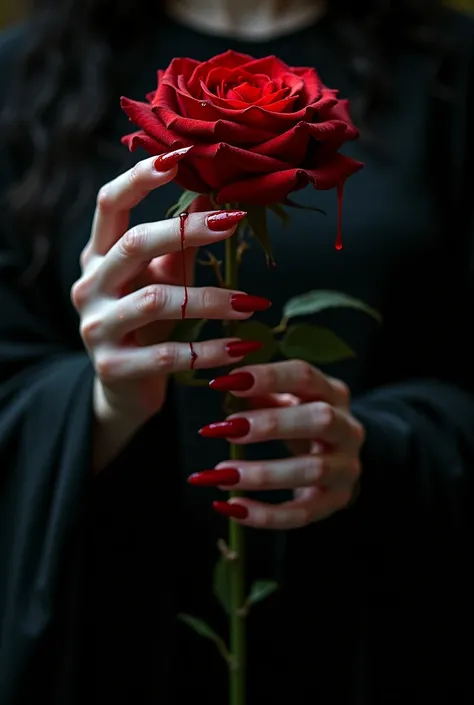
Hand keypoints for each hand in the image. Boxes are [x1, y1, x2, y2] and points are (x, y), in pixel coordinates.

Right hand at [70, 149, 269, 467]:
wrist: (123, 388)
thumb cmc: (147, 324)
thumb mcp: (161, 279)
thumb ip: (180, 244)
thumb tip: (213, 195)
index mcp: (98, 255)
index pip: (109, 205)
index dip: (138, 179)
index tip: (178, 158)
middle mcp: (90, 285)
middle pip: (134, 244)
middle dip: (186, 230)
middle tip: (234, 222)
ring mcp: (97, 327)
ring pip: (155, 301)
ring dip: (211, 299)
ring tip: (252, 303)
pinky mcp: (113, 366)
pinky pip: (166, 355)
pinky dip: (208, 350)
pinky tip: (240, 348)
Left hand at [190, 360, 364, 528]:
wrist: (339, 460)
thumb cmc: (302, 421)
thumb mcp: (288, 400)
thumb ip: (260, 393)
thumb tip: (225, 387)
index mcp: (333, 393)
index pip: (305, 376)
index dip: (268, 377)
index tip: (225, 382)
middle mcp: (347, 428)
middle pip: (320, 420)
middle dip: (271, 424)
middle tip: (227, 428)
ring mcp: (346, 467)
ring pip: (311, 471)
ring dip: (262, 473)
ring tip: (220, 474)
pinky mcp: (336, 501)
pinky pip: (302, 513)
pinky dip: (266, 514)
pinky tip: (233, 508)